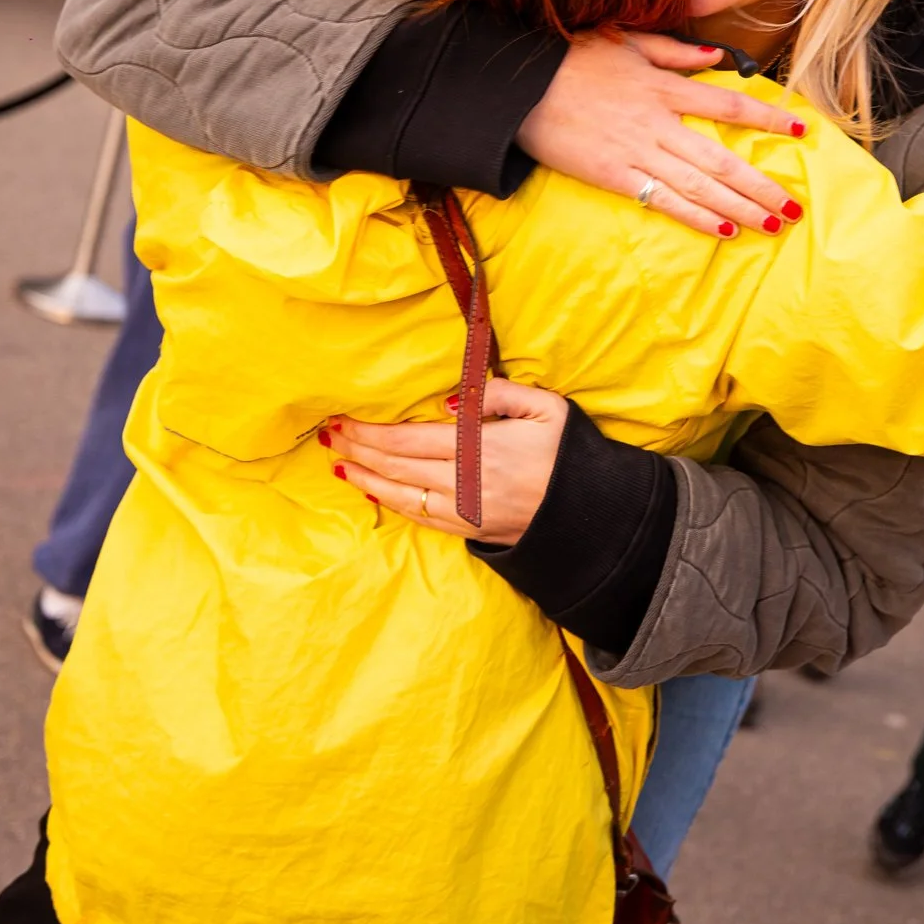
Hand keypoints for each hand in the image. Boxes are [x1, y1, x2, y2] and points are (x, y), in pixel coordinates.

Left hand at [323, 379, 570, 544]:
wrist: (594, 515)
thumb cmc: (571, 454)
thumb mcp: (548, 408)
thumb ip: (501, 393)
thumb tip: (451, 399)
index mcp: (482, 448)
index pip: (410, 440)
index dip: (372, 431)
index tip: (344, 419)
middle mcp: (466, 483)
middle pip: (398, 467)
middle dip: (359, 450)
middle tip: (330, 437)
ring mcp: (465, 512)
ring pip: (402, 496)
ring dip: (366, 479)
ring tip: (339, 464)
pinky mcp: (469, 530)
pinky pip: (420, 517)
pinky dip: (392, 503)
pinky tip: (375, 491)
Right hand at [518, 31, 808, 239]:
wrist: (517, 86)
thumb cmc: (569, 58)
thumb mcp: (625, 41)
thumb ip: (674, 51)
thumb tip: (716, 57)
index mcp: (662, 86)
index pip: (727, 103)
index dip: (767, 118)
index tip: (800, 132)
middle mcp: (657, 122)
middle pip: (722, 158)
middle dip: (762, 184)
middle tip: (795, 206)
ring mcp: (636, 152)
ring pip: (700, 185)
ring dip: (740, 207)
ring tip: (773, 224)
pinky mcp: (613, 176)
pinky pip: (663, 201)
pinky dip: (696, 216)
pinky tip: (724, 231)